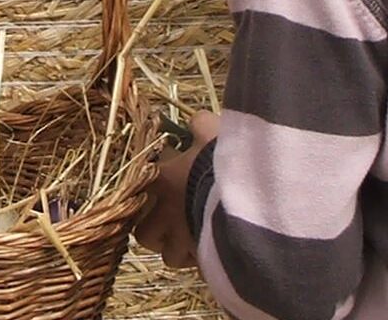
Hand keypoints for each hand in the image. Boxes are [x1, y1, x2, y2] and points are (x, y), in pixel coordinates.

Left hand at [135, 111, 218, 270]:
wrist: (247, 194)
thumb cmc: (224, 160)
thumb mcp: (214, 132)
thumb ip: (201, 124)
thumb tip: (195, 120)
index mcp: (160, 182)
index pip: (140, 190)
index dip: (154, 189)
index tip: (169, 183)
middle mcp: (163, 215)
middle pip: (145, 234)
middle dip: (157, 231)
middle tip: (174, 222)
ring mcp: (181, 241)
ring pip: (169, 256)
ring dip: (179, 248)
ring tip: (195, 239)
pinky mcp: (201, 260)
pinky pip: (195, 267)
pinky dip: (201, 261)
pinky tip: (214, 250)